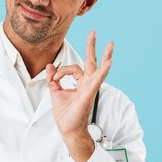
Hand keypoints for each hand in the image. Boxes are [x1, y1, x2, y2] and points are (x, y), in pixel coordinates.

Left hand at [46, 31, 113, 160]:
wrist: (68, 128)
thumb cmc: (65, 114)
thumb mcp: (55, 92)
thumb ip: (53, 79)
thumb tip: (49, 66)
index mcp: (80, 82)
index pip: (72, 68)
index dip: (60, 71)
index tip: (54, 78)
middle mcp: (87, 83)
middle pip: (91, 61)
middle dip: (92, 46)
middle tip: (94, 32)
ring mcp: (90, 87)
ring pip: (98, 68)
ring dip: (105, 56)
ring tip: (111, 43)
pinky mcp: (89, 93)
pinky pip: (97, 80)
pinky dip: (103, 71)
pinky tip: (109, 63)